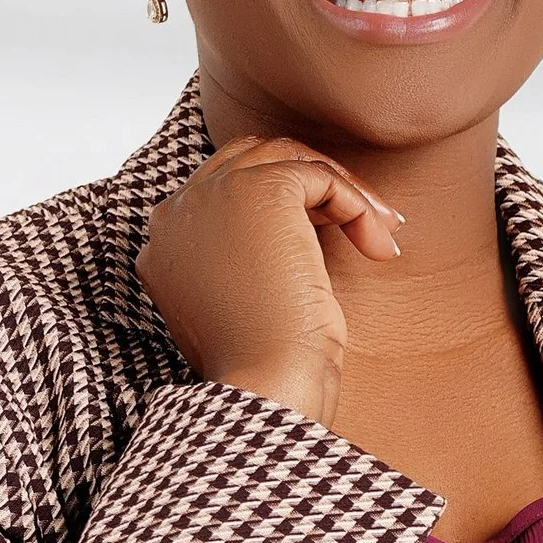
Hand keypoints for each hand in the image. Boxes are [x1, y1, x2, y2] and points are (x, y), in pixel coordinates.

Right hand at [135, 136, 402, 426]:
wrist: (265, 385)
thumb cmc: (262, 366)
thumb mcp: (243, 306)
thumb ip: (246, 259)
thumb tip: (306, 227)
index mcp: (163, 244)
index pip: (223, 191)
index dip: (284, 208)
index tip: (330, 238)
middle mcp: (175, 212)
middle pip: (251, 160)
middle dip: (312, 184)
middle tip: (363, 224)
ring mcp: (211, 196)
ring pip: (285, 157)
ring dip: (340, 191)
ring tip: (380, 232)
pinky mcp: (258, 191)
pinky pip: (319, 175)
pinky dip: (356, 205)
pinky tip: (377, 245)